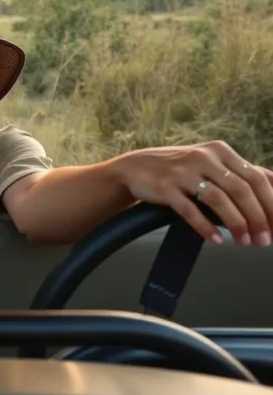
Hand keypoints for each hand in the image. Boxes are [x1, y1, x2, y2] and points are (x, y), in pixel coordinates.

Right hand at [115, 141, 272, 246]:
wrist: (135, 167)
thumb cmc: (180, 169)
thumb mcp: (211, 163)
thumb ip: (241, 173)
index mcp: (221, 152)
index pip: (257, 178)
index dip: (272, 204)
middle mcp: (204, 158)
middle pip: (241, 189)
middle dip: (258, 218)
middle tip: (265, 241)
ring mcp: (183, 172)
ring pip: (219, 199)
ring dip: (236, 224)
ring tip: (244, 242)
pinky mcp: (165, 187)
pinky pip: (190, 210)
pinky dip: (206, 227)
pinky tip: (216, 240)